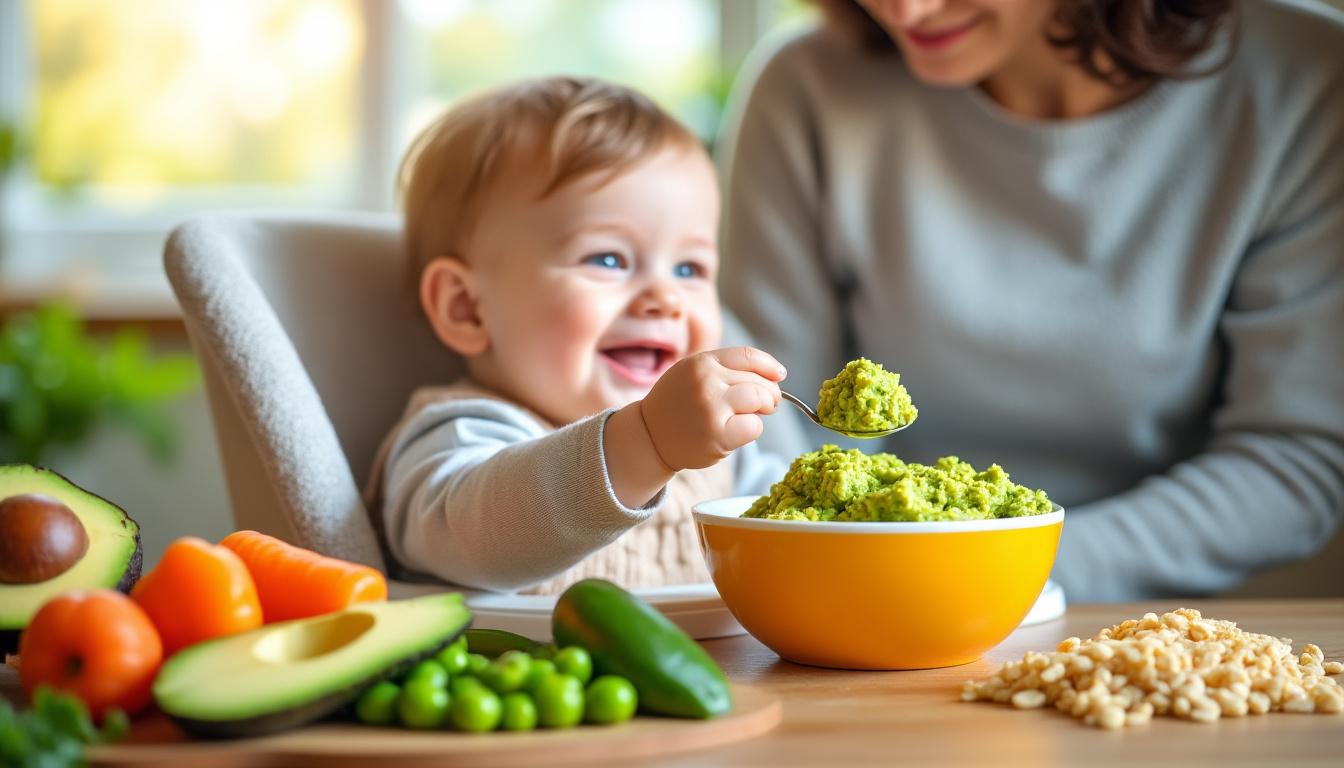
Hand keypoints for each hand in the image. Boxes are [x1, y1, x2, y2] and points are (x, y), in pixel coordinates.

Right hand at [638, 347, 785, 470]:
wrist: (650, 435)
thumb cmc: (678, 404)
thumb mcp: (692, 373)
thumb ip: (724, 368)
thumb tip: (773, 374)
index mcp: (702, 362)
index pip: (748, 356)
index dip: (769, 366)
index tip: (779, 375)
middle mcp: (706, 381)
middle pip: (759, 381)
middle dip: (770, 393)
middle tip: (767, 404)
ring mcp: (712, 408)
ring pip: (760, 400)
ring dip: (764, 409)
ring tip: (755, 415)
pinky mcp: (717, 434)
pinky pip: (754, 426)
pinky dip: (752, 429)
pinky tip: (737, 431)